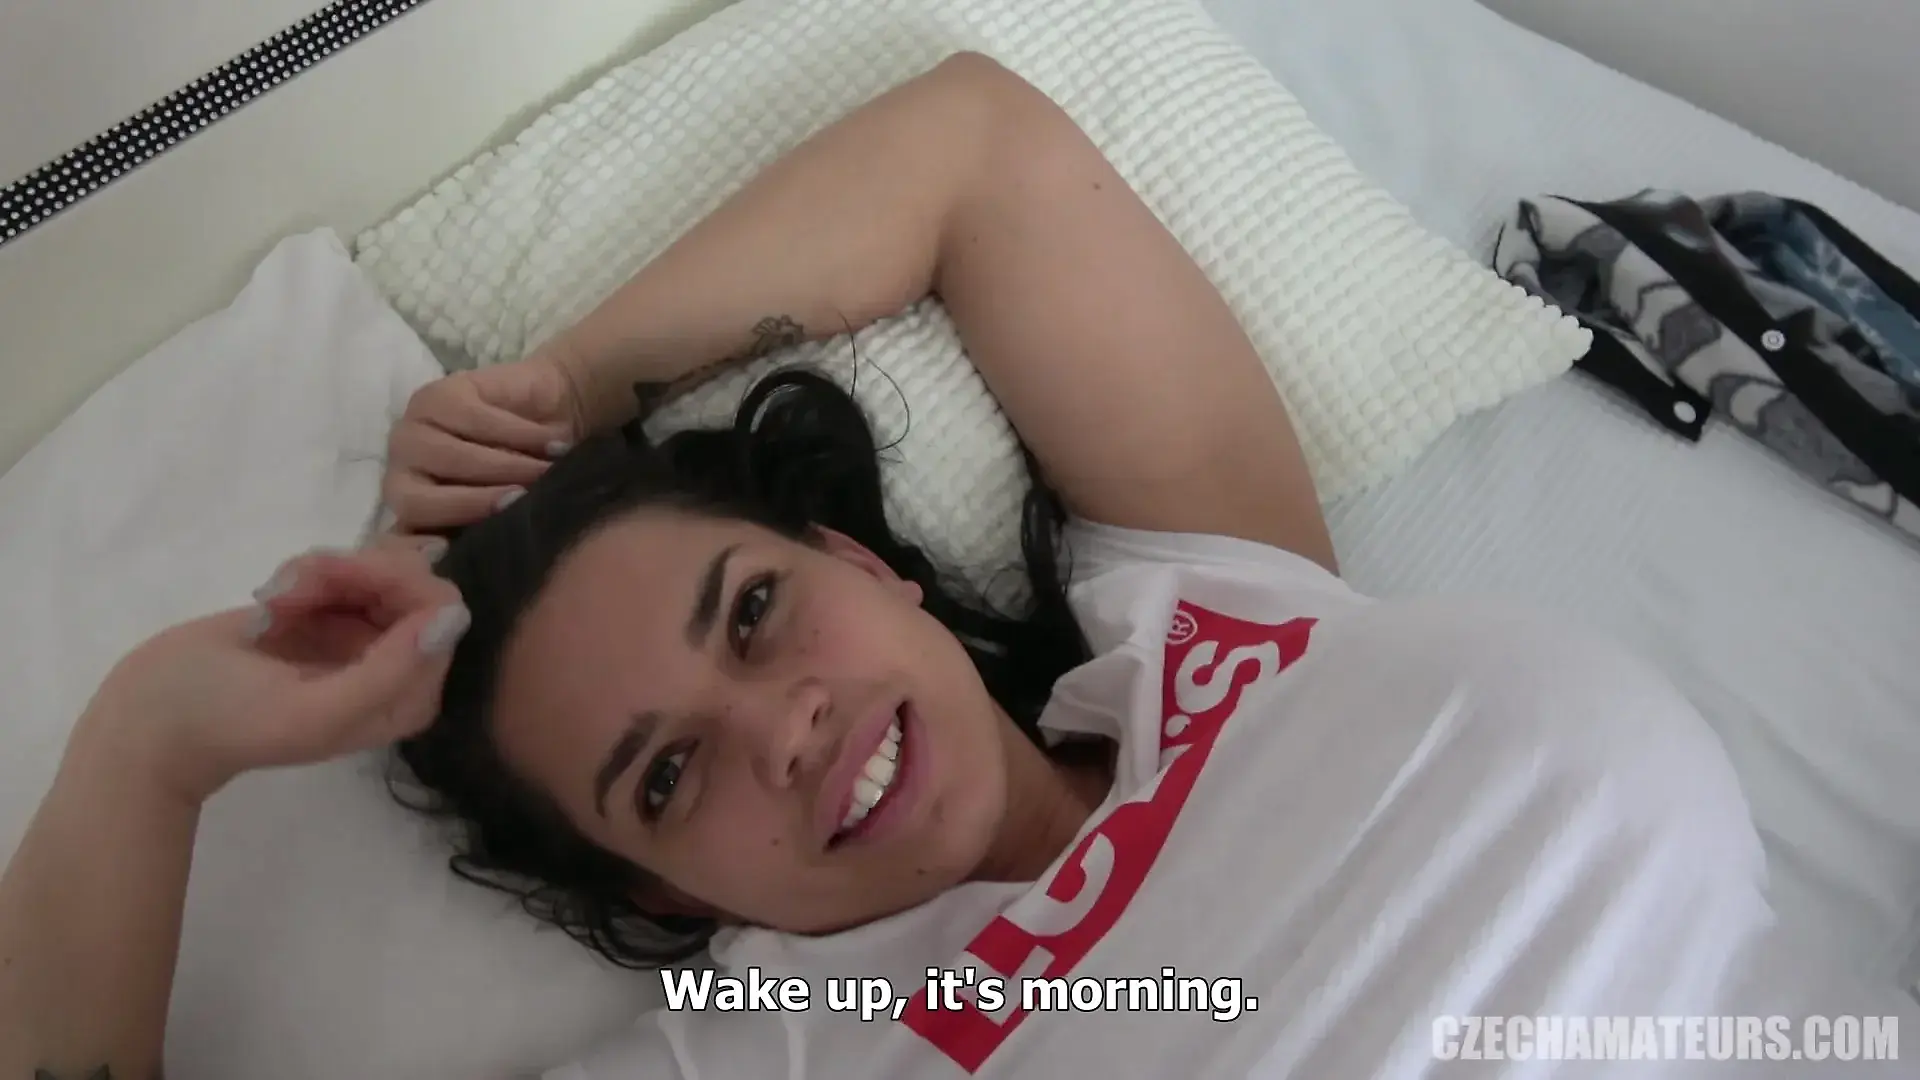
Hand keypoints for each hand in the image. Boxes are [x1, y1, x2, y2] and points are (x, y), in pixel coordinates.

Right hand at [81, 544, 470, 804]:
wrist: (154, 714)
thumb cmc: (230, 720)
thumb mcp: (314, 710)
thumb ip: (389, 671)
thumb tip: (452, 619)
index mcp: (407, 699)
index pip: (441, 616)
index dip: (392, 585)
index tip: (330, 585)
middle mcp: (396, 666)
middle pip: (413, 582)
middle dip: (352, 572)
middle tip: (290, 589)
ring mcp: (362, 636)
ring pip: (376, 568)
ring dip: (321, 572)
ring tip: (273, 601)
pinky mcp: (328, 612)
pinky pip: (344, 568)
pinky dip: (306, 571)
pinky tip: (269, 598)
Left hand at [381, 349, 585, 533]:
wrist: (560, 413)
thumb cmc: (536, 477)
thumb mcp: (514, 516)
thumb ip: (489, 539)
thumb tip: (487, 559)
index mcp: (414, 515)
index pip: (404, 541)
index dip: (423, 551)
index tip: (453, 551)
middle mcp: (401, 474)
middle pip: (421, 502)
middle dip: (478, 503)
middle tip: (526, 499)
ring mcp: (413, 432)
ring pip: (454, 459)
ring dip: (511, 467)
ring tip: (551, 471)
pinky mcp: (440, 395)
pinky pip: (479, 421)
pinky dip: (523, 435)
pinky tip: (555, 444)